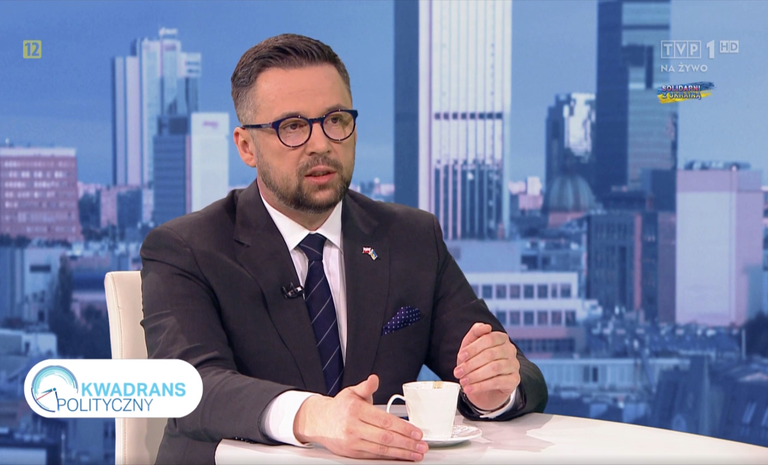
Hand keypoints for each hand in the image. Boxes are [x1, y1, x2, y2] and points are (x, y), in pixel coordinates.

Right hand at [293, 374, 428, 460]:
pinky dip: (390, 457)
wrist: (319, 421)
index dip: (403, 428)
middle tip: (422, 445)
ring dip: (402, 453)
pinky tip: (401, 456)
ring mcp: (352, 441)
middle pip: (385, 437)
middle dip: (407, 443)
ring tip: (416, 454)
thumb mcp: (351, 392)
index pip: (384, 421)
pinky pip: (374, 456)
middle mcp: (353, 427)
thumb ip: (366, 386)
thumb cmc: (339, 407)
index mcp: (356, 410)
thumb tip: (374, 379)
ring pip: (381, 450)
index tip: (417, 432)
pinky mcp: (352, 452)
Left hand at [453, 322, 519, 410]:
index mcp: (501, 338)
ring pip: (494, 368)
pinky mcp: (514, 380)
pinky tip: (470, 388)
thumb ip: (475, 333)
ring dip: (475, 375)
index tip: (460, 356)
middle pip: (490, 354)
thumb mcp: (470, 346)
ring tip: (463, 381)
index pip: (488, 339)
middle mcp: (510, 350)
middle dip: (471, 364)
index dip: (473, 348)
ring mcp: (514, 365)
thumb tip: (485, 326)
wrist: (485, 386)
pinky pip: (498, 382)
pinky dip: (481, 385)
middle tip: (457, 372)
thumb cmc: (477, 362)